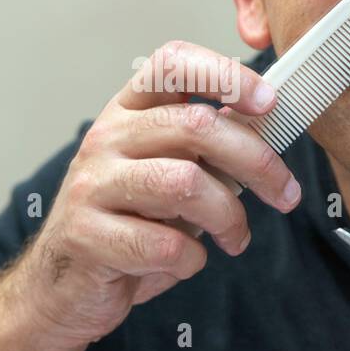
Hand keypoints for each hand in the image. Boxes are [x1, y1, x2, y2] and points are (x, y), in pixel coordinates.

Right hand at [14, 41, 300, 347]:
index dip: (225, 75)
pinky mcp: (86, 235)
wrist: (65, 285)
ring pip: (185, 184)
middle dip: (257, 161)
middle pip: (196, 125)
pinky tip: (185, 261)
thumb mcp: (167, 172)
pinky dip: (191, 258)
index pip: (173, 65)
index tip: (268, 103)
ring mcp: (92, 185)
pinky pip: (164, 243)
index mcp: (128, 112)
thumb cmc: (128, 224)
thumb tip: (267, 124)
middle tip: (285, 193)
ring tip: (235, 237)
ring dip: (228, 217)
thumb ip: (206, 148)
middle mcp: (106, 138)